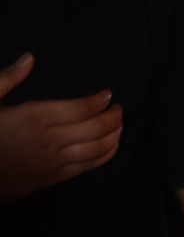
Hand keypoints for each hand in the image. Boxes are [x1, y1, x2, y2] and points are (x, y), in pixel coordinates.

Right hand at [0, 53, 122, 199]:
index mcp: (34, 117)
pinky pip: (84, 168)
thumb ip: (7, 79)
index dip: (99, 101)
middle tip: (119, 109)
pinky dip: (104, 157)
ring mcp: (51, 162)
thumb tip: (29, 57)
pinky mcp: (49, 179)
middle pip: (94, 128)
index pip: (81, 108)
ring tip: (120, 126)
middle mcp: (49, 140)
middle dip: (113, 117)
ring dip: (113, 136)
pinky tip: (111, 148)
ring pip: (95, 149)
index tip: (108, 95)